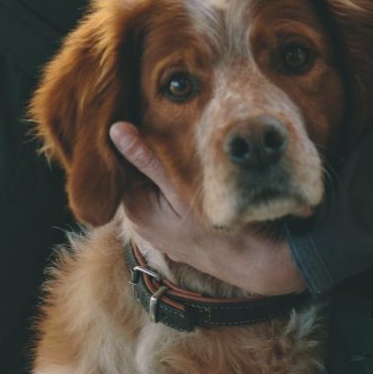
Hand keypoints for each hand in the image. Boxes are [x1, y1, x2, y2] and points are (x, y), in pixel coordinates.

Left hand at [108, 122, 305, 296]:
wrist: (257, 263)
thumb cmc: (222, 227)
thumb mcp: (181, 188)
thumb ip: (147, 160)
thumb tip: (115, 130)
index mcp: (135, 209)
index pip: (121, 165)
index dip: (130, 138)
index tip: (142, 110)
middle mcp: (141, 223)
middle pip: (138, 176)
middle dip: (149, 150)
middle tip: (164, 116)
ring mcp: (159, 231)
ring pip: (155, 188)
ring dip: (166, 167)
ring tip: (179, 134)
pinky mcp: (176, 234)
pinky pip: (170, 201)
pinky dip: (177, 185)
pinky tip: (192, 167)